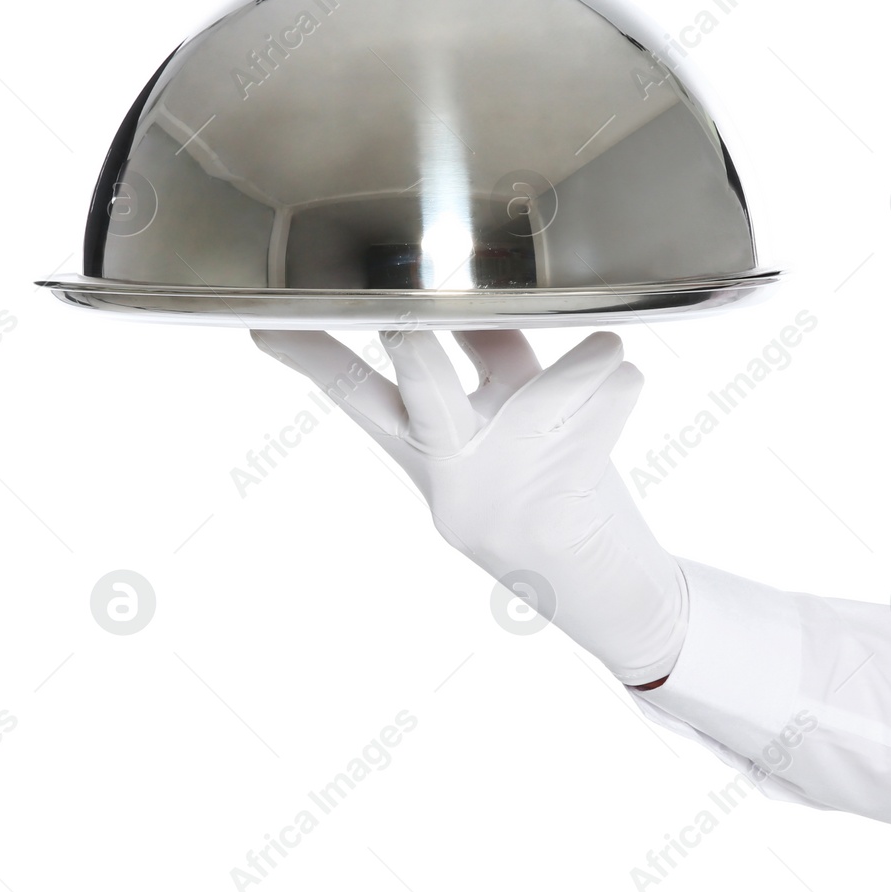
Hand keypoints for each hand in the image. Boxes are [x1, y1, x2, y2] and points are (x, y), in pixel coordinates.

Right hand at [250, 327, 686, 686]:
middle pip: (416, 388)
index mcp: (429, 451)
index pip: (357, 394)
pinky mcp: (551, 511)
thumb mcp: (514, 425)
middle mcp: (452, 472)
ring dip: (581, 364)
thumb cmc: (563, 494)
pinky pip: (598, 406)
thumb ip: (496, 362)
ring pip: (538, 392)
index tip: (265, 321)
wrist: (612, 596)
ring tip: (604, 351)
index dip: (313, 354)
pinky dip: (618, 385)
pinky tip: (624, 388)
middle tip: (402, 322)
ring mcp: (497, 495)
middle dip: (414, 349)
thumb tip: (494, 295)